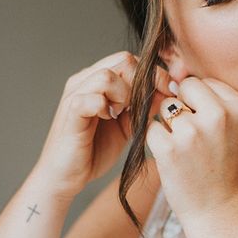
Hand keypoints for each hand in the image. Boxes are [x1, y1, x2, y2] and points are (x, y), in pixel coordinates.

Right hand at [33, 51, 171, 200]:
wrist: (66, 176)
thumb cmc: (94, 151)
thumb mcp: (128, 125)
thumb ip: (144, 106)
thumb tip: (168, 91)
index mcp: (98, 80)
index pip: (131, 60)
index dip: (155, 73)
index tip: (170, 91)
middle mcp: (85, 80)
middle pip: (123, 61)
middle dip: (143, 82)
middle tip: (144, 106)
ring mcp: (75, 94)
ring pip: (107, 75)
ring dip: (124, 94)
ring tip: (121, 113)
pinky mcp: (71, 111)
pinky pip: (92, 97)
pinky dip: (106, 107)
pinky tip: (108, 119)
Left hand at [145, 77, 237, 222]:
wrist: (223, 214)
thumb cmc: (227, 170)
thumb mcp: (236, 129)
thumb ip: (213, 101)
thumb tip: (175, 75)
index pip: (203, 82)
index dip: (199, 103)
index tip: (207, 127)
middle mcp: (218, 115)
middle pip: (184, 88)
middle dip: (182, 108)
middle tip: (194, 137)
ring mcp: (192, 132)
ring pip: (165, 108)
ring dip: (169, 126)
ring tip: (187, 151)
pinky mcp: (169, 149)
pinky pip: (151, 129)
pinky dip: (157, 143)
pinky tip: (174, 160)